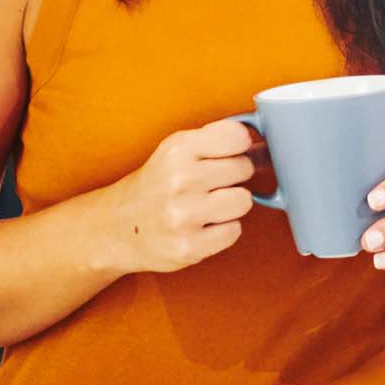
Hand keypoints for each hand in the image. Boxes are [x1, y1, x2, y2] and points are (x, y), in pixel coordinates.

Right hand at [112, 118, 258, 273]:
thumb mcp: (178, 149)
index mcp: (178, 149)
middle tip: (211, 183)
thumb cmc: (158, 184)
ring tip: (209, 205)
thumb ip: (218, 139)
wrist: (119, 227)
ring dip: (232, 204)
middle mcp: (180, 180)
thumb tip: (266, 143)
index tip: (230, 153)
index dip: (239, 146)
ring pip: (244, 200)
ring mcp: (184, 216)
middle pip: (244, 168)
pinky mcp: (189, 247)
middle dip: (234, 176)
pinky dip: (224, 230)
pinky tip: (203, 226)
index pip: (238, 136)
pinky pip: (234, 231)